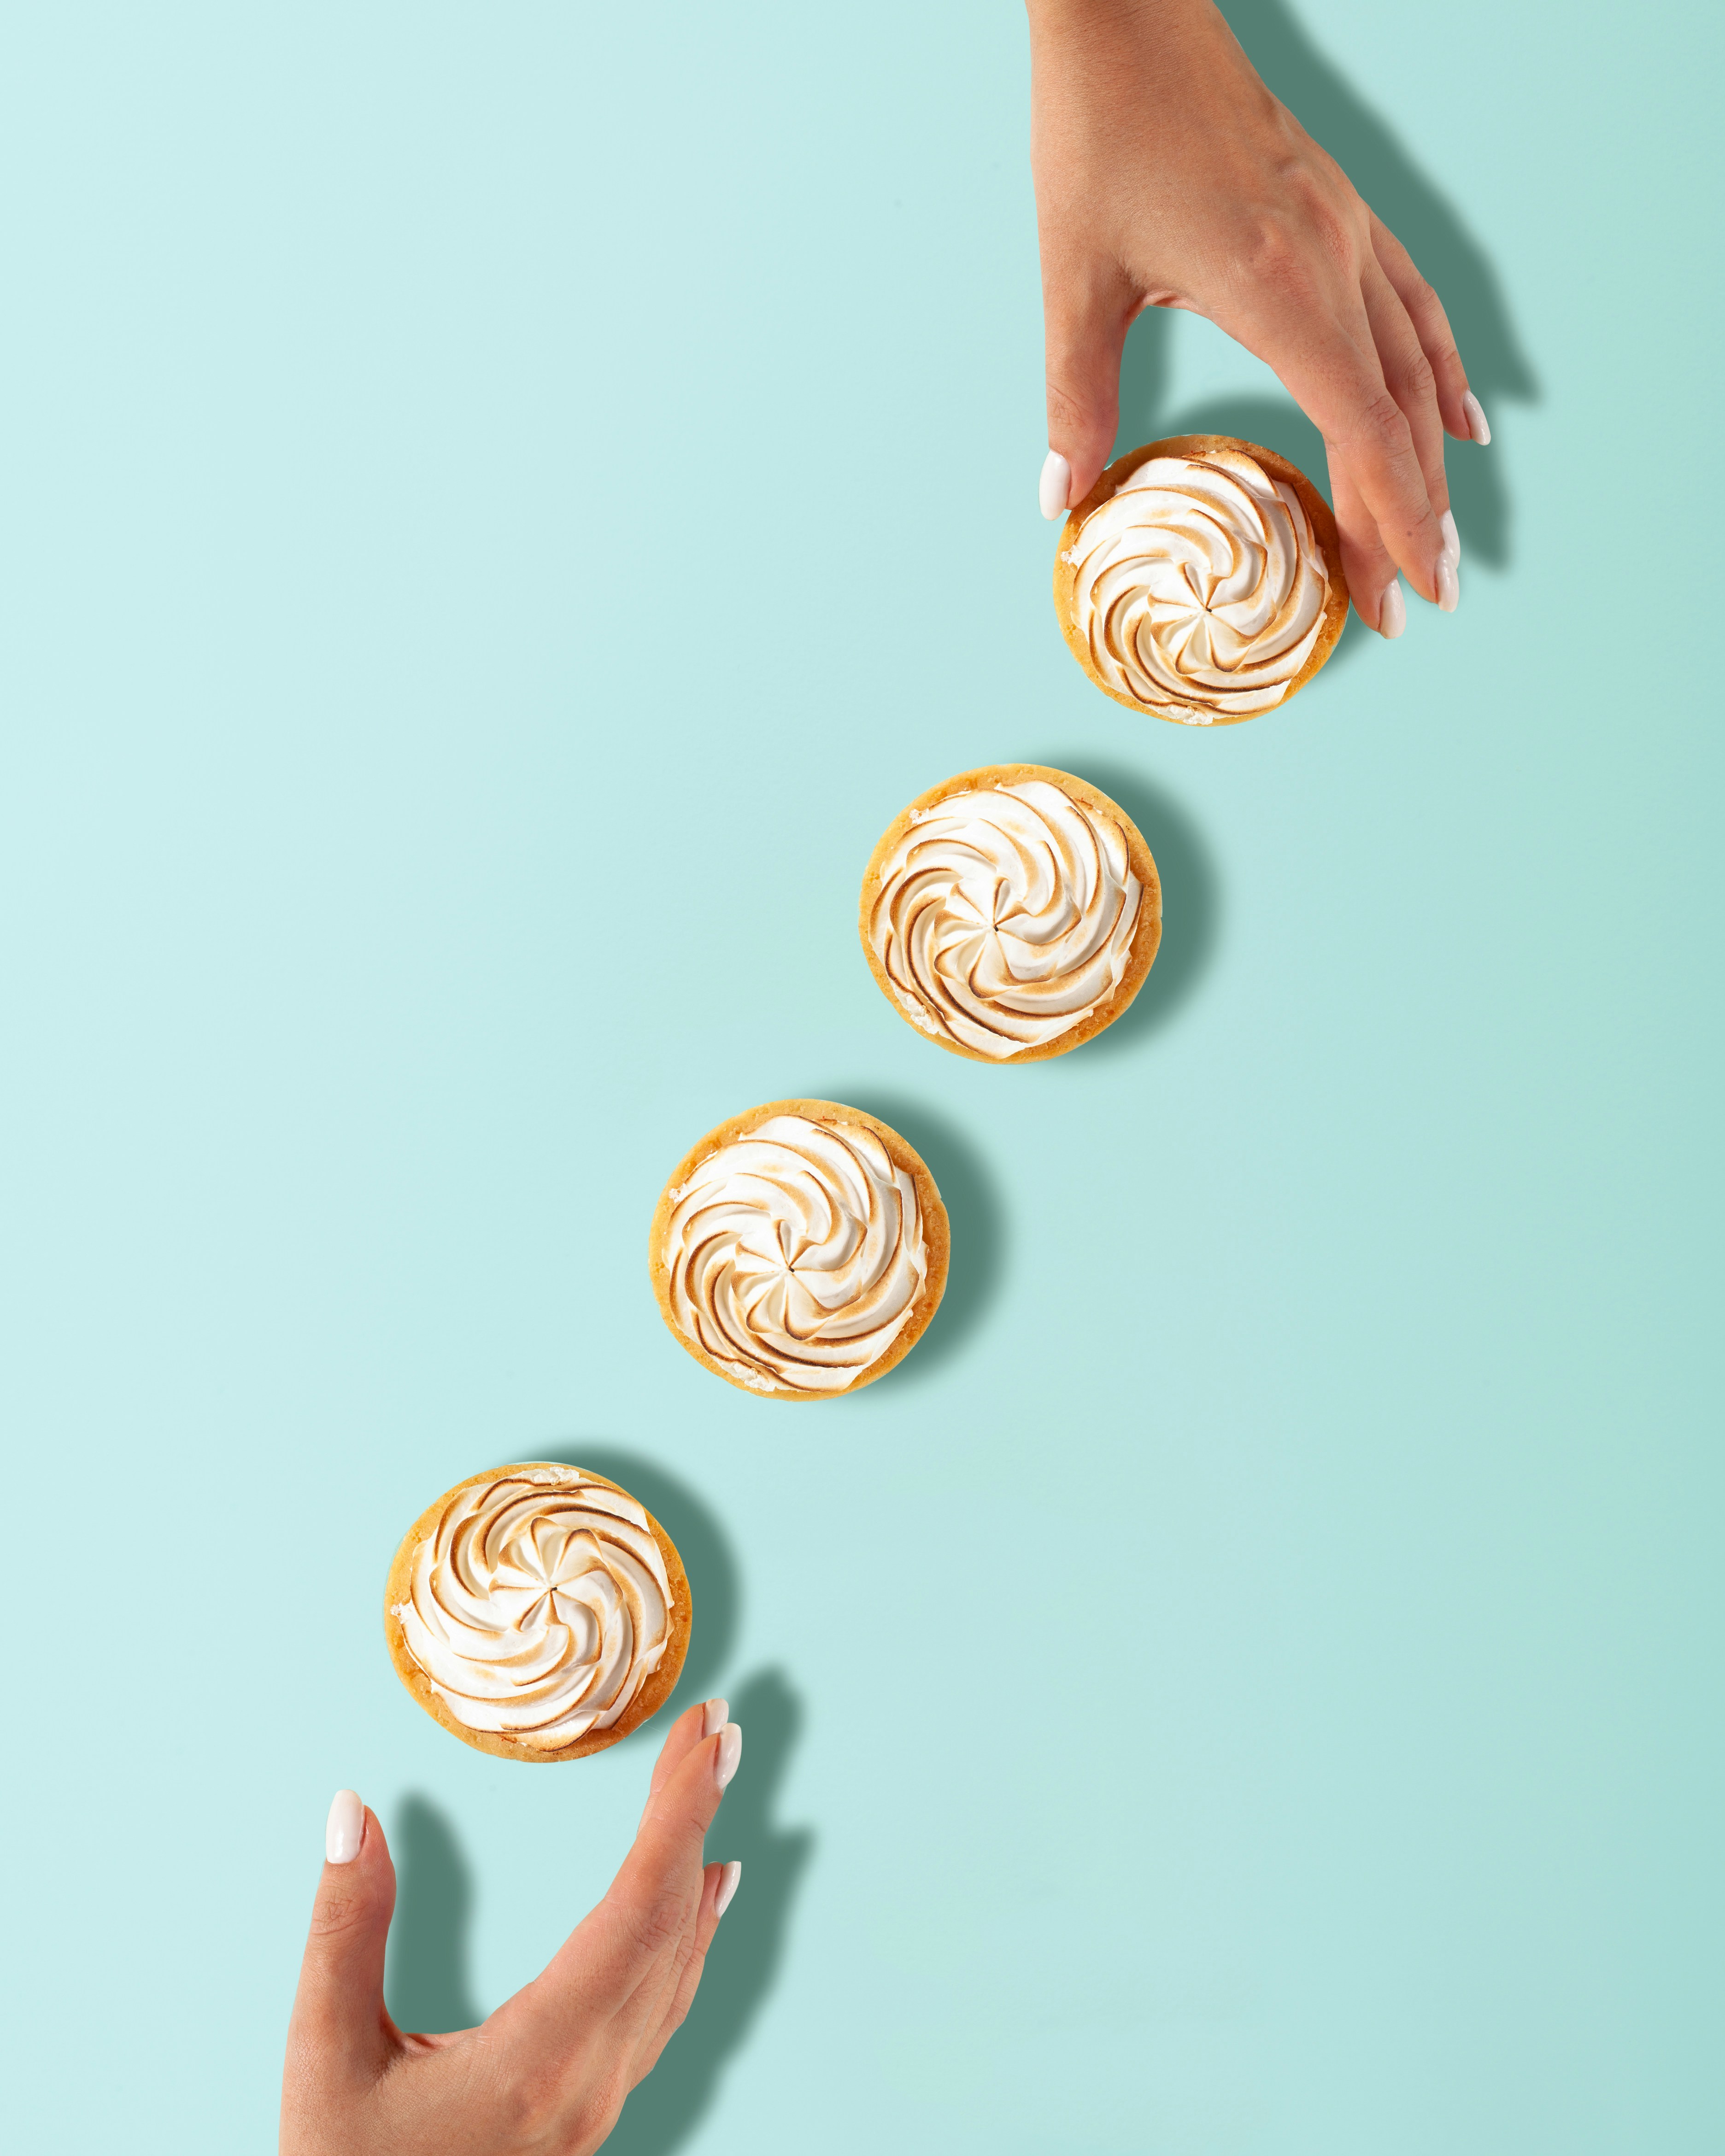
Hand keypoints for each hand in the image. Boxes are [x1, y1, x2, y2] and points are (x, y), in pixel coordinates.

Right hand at [280, 1701, 743, 2155]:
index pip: (638, 1913)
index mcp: (536, 2062)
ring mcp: (597, 2106)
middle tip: (714, 1729)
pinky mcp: (587, 2114)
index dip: (677, 1816)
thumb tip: (351, 1813)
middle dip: (695, 1815)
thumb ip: (343, 1931)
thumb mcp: (323, 2061)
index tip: (705, 1740)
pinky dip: (687, 1934)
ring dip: (694, 1866)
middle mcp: (587, 2084)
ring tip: (711, 1786)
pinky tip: (702, 1896)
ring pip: (675, 1970)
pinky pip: (662, 2007)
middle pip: (668, 1927)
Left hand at [1027, 0, 1489, 634]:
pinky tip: (1458, 420)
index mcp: (1277, 289)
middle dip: (1410, 520)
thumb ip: (1074, 399)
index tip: (1400, 597)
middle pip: (1396, 419)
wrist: (1128, 18)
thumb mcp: (1075, 281)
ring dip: (1431, 463)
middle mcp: (1332, 263)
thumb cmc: (1098, 136)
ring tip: (1437, 540)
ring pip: (1414, 368)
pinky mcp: (1341, 212)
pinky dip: (1439, 371)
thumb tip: (1060, 502)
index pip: (1363, 433)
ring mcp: (1347, 233)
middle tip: (1418, 607)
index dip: (1388, 523)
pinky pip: (1413, 306)